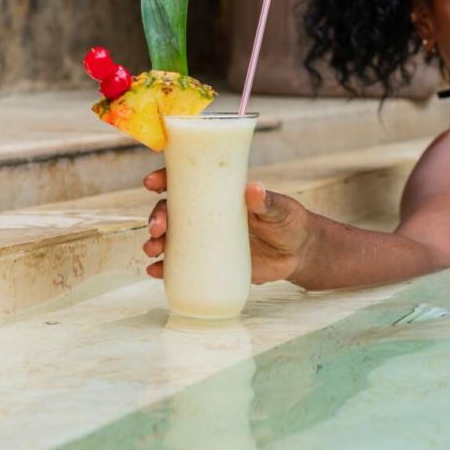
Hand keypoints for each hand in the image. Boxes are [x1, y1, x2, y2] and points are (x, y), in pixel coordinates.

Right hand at [142, 169, 311, 283]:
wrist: (298, 253)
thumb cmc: (289, 221)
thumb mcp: (280, 209)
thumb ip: (267, 202)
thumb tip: (254, 189)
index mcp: (220, 194)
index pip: (186, 181)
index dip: (165, 178)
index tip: (151, 182)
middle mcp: (208, 214)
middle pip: (172, 211)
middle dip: (157, 217)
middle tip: (157, 228)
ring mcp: (207, 239)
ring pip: (172, 238)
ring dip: (155, 242)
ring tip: (152, 250)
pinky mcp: (211, 263)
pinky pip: (181, 265)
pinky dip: (164, 268)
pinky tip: (155, 271)